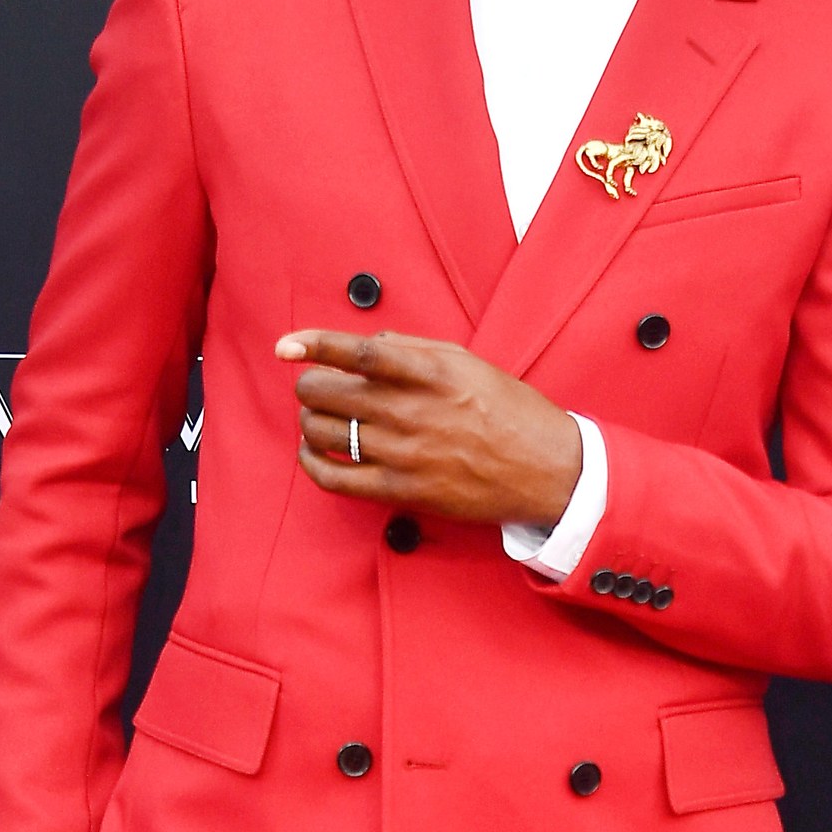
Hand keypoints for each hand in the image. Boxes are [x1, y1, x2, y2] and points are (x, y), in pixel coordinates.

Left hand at [275, 327, 581, 530]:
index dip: (313, 345)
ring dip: (310, 421)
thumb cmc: (509, 412)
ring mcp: (402, 452)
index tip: (287, 345)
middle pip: (327, 391)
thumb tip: (369, 342)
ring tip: (317, 419)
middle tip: (315, 387)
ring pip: (324, 431)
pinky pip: (334, 477)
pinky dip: (312, 462)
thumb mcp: (468, 363)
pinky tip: (311, 452)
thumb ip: (414, 348)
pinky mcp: (400, 489)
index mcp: (428, 372)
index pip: (356, 351)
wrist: (544, 470)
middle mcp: (410, 410)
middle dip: (310, 386)